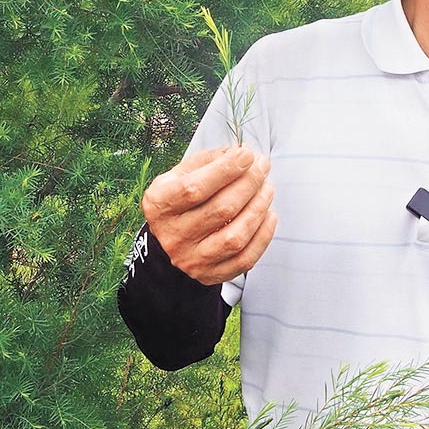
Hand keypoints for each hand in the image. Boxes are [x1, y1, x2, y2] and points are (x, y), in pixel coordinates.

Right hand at [141, 145, 275, 284]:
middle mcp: (172, 235)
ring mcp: (191, 259)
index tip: (247, 154)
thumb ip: (210, 160)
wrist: (173, 238)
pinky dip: (263, 235)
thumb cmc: (184, 198)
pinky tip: (269, 214)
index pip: (194, 188)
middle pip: (220, 210)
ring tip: (268, 188)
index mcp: (159, 205)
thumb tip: (242, 154)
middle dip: (249, 184)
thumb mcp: (184, 173)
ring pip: (234, 237)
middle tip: (262, 166)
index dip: (225, 170)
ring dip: (258, 208)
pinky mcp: (210, 275)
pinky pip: (245, 259)